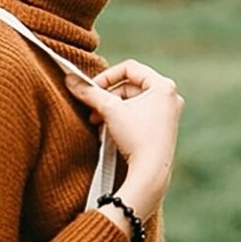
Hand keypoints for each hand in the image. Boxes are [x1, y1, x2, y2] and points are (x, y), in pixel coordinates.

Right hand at [64, 59, 182, 216]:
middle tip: (92, 109)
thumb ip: (89, 92)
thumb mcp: (109, 110)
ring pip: (132, 102)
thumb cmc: (136, 138)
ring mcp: (169, 114)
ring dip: (111, 110)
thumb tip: (69, 79)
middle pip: (130, 86)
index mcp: (163, 86)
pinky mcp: (163, 129)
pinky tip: (108, 131)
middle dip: (107, 97)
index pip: (130, 68)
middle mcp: (170, 97)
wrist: (151, 173)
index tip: (92, 89)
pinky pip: (138, 115)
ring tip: (97, 122)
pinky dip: (122, 119)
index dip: (107, 76)